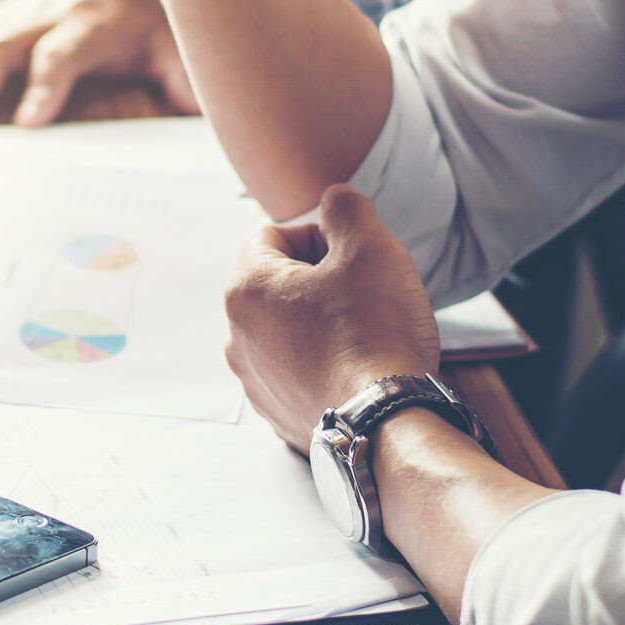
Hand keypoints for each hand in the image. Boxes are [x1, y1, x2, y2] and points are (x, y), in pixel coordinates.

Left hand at [224, 187, 441, 450]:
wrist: (387, 424)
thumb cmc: (375, 333)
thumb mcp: (370, 246)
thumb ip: (346, 210)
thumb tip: (334, 201)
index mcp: (246, 289)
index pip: (272, 236)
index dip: (319, 238)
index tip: (351, 259)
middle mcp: (237, 337)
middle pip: (276, 285)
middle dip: (318, 282)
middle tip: (362, 294)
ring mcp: (255, 382)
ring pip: (286, 331)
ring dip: (319, 324)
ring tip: (363, 334)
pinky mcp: (278, 416)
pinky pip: (296, 374)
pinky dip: (321, 366)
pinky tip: (356, 370)